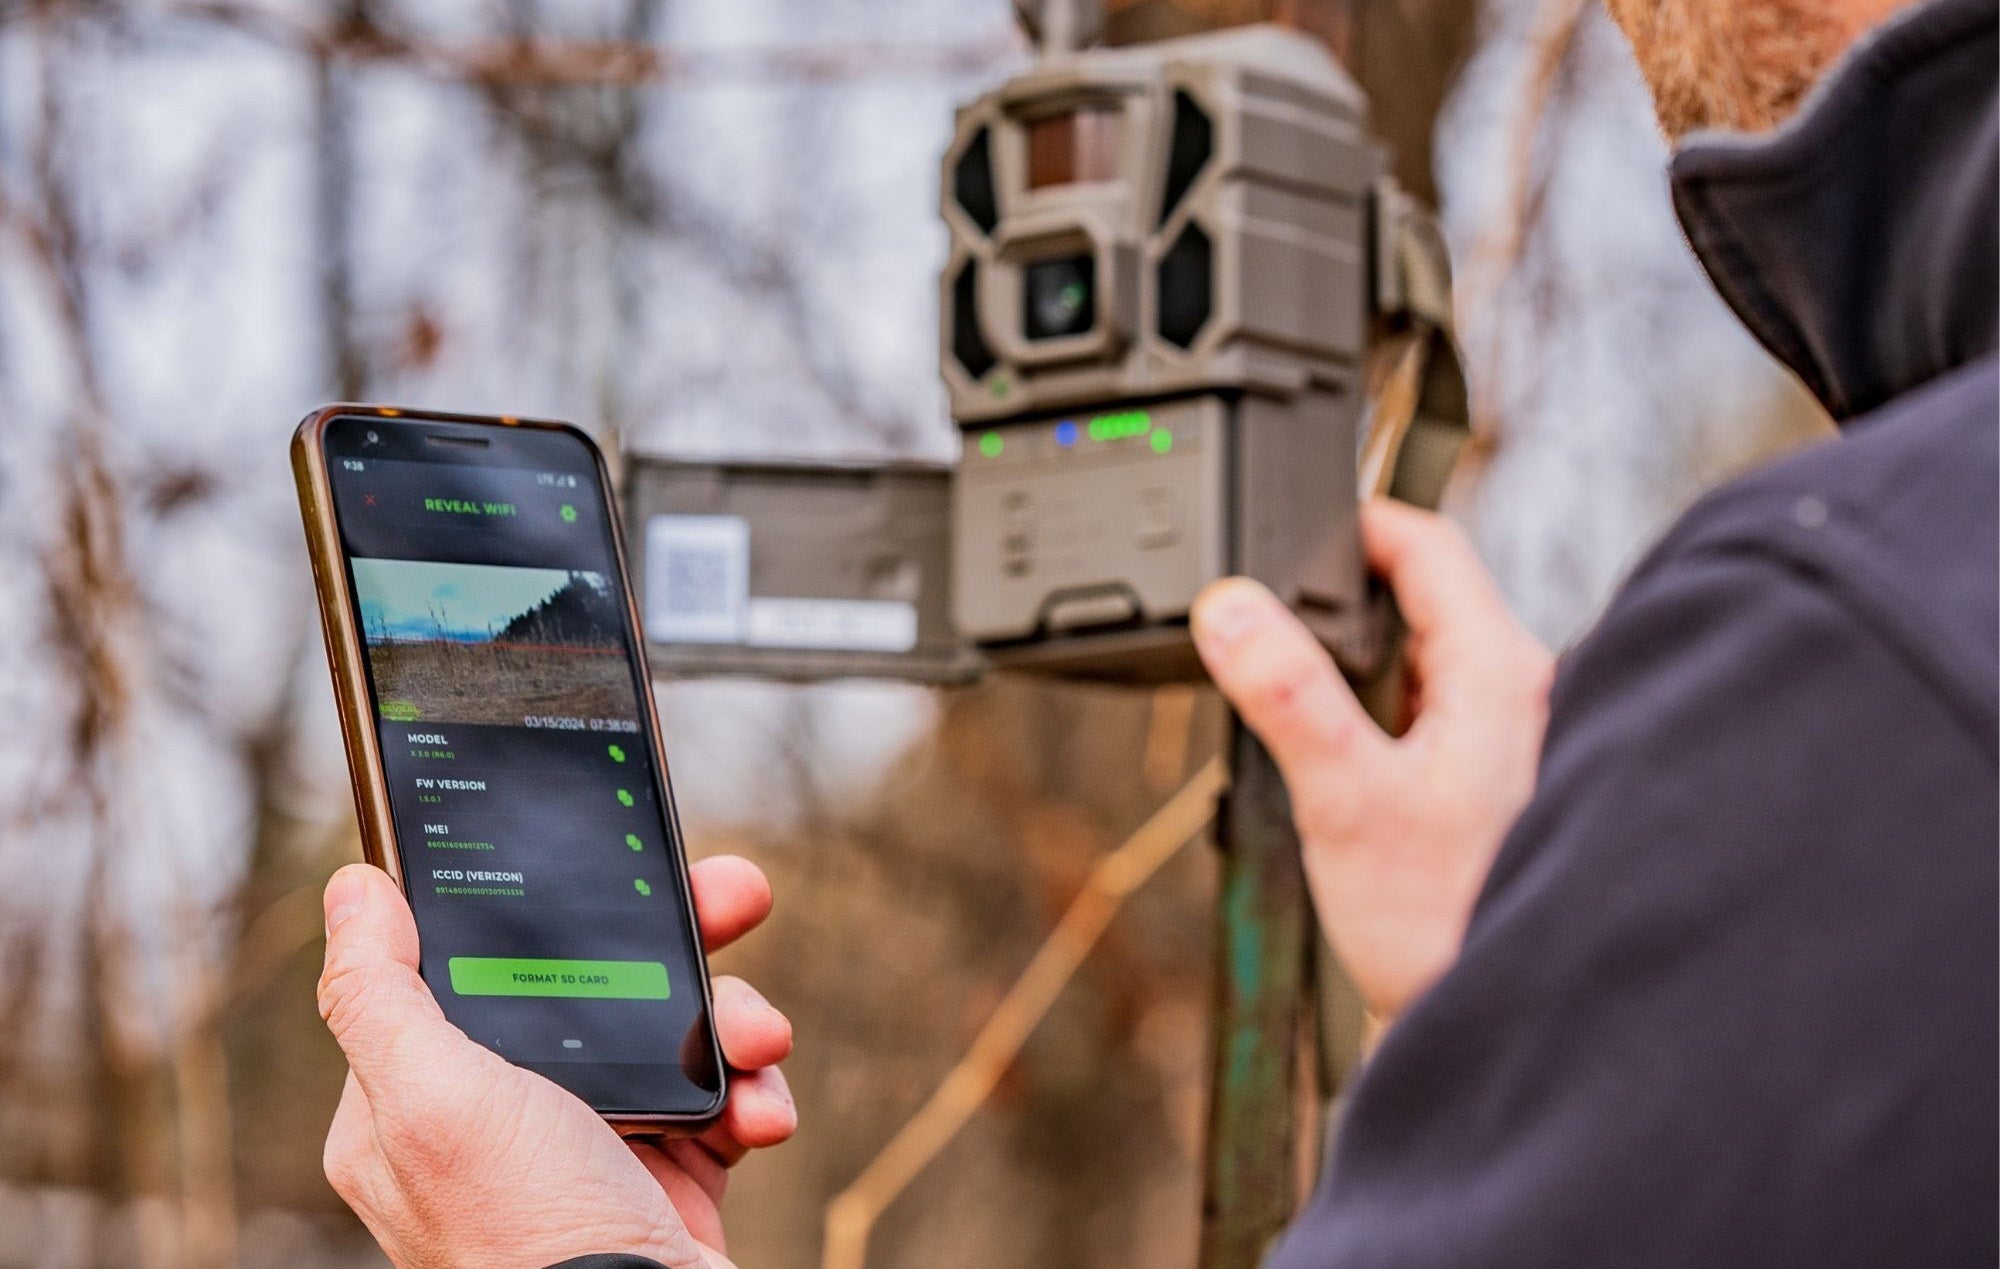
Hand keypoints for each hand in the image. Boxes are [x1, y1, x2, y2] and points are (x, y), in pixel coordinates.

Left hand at [317, 857, 795, 1268]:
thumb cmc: (524, 1233)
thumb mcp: (433, 1101)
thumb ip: (378, 993)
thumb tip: (352, 890)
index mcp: (423, 1095)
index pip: (480, 962)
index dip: (547, 908)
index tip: (609, 863)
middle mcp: (504, 1116)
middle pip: (593, 980)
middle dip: (678, 943)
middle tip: (733, 899)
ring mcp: (591, 1142)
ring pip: (671, 1028)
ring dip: (733, 1021)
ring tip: (759, 1040)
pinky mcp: (668, 1169)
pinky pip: (721, 1094)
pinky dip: (752, 1095)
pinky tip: (759, 1113)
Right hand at [1192, 500, 1553, 1019]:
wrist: (1497, 1021)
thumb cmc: (1442, 924)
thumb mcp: (1344, 799)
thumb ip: (1286, 695)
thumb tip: (1230, 605)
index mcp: (1502, 672)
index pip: (1429, 545)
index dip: (1353, 522)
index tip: (1287, 524)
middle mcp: (1524, 694)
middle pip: (1423, 599)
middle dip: (1340, 600)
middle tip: (1267, 619)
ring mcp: (1514, 740)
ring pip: (1424, 659)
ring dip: (1357, 663)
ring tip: (1293, 698)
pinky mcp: (1495, 784)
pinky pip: (1431, 712)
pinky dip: (1377, 713)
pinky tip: (1338, 763)